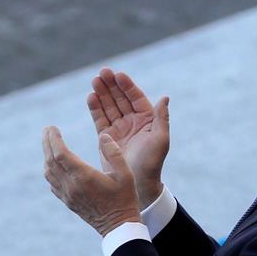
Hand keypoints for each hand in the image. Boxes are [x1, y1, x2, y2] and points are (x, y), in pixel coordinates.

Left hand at [43, 127, 140, 236]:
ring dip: (47, 156)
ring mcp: (67, 195)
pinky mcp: (68, 201)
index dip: (54, 139)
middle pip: (51, 160)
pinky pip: (52, 183)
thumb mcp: (126, 174)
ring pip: (49, 172)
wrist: (118, 226)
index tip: (52, 127)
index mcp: (84, 176)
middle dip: (47, 143)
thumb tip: (103, 135)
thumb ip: (114, 153)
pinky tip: (54, 165)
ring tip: (49, 144)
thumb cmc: (125, 198)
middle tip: (46, 129)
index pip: (61, 153)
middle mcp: (71, 185)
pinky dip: (50, 170)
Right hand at [88, 68, 169, 206]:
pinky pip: (100, 119)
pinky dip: (95, 108)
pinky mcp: (107, 137)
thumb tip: (165, 97)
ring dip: (102, 93)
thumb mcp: (160, 139)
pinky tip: (91, 97)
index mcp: (147, 120)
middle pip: (121, 99)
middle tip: (102, 72)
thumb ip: (161, 118)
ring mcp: (119, 128)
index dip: (127, 86)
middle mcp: (133, 122)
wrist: (137, 183)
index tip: (118, 74)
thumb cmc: (152, 162)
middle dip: (112, 85)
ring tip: (94, 81)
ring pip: (109, 106)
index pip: (136, 98)